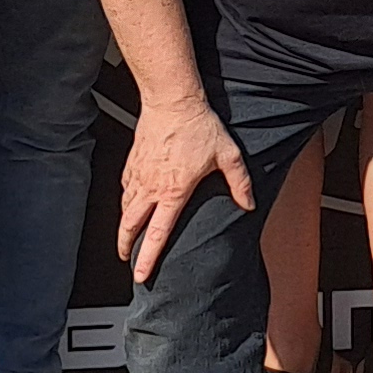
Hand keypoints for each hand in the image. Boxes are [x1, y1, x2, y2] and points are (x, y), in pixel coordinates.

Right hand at [117, 91, 253, 282]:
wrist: (173, 99)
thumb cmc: (198, 125)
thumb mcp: (227, 155)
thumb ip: (240, 183)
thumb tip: (248, 203)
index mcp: (173, 191)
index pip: (157, 233)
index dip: (148, 257)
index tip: (141, 273)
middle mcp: (152, 186)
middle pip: (131, 225)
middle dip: (126, 246)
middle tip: (126, 259)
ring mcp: (139, 174)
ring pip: (125, 208)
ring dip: (124, 225)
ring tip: (126, 236)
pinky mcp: (132, 161)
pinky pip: (125, 187)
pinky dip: (126, 199)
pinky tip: (130, 202)